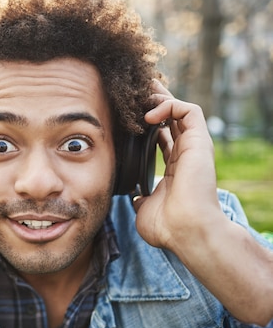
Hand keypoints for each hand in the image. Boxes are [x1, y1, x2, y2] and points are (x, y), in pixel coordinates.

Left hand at [132, 81, 272, 325]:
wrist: (187, 231)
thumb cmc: (168, 227)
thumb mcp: (145, 209)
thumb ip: (140, 199)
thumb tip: (134, 198)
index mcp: (174, 169)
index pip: (162, 138)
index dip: (146, 126)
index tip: (127, 118)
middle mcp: (185, 155)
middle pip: (171, 119)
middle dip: (152, 104)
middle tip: (133, 95)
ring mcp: (193, 147)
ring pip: (180, 109)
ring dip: (159, 99)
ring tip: (139, 97)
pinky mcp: (199, 142)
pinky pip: (188, 110)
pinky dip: (169, 105)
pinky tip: (149, 115)